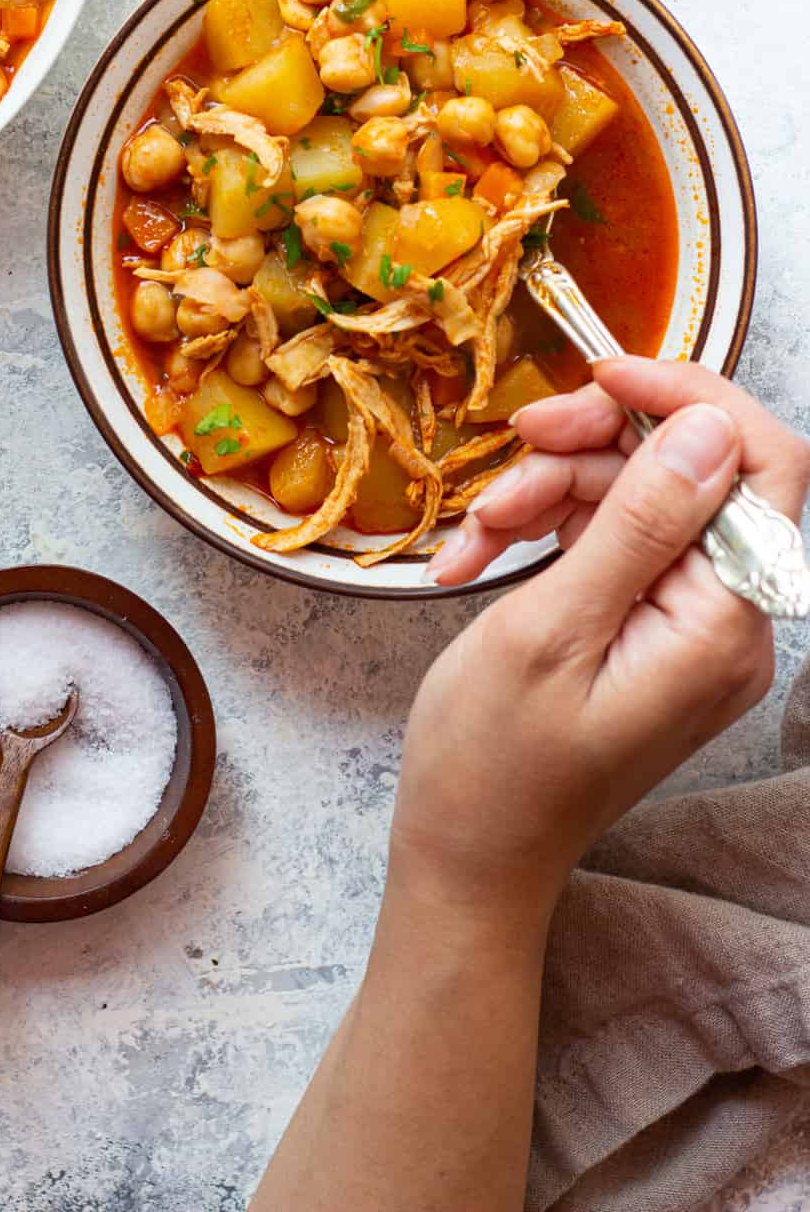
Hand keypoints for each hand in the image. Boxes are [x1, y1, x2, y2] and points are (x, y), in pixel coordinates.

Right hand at [389, 358, 809, 923]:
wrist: (468, 855)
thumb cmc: (494, 763)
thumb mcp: (552, 628)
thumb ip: (639, 525)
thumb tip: (708, 428)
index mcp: (725, 623)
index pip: (761, 464)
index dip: (690, 398)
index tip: (601, 374)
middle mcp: (729, 620)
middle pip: (689, 471)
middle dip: (596, 444)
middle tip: (515, 444)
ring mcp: (690, 626)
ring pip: (640, 497)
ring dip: (551, 491)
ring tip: (475, 532)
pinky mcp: (650, 629)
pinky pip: (614, 542)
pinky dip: (546, 531)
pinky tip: (478, 554)